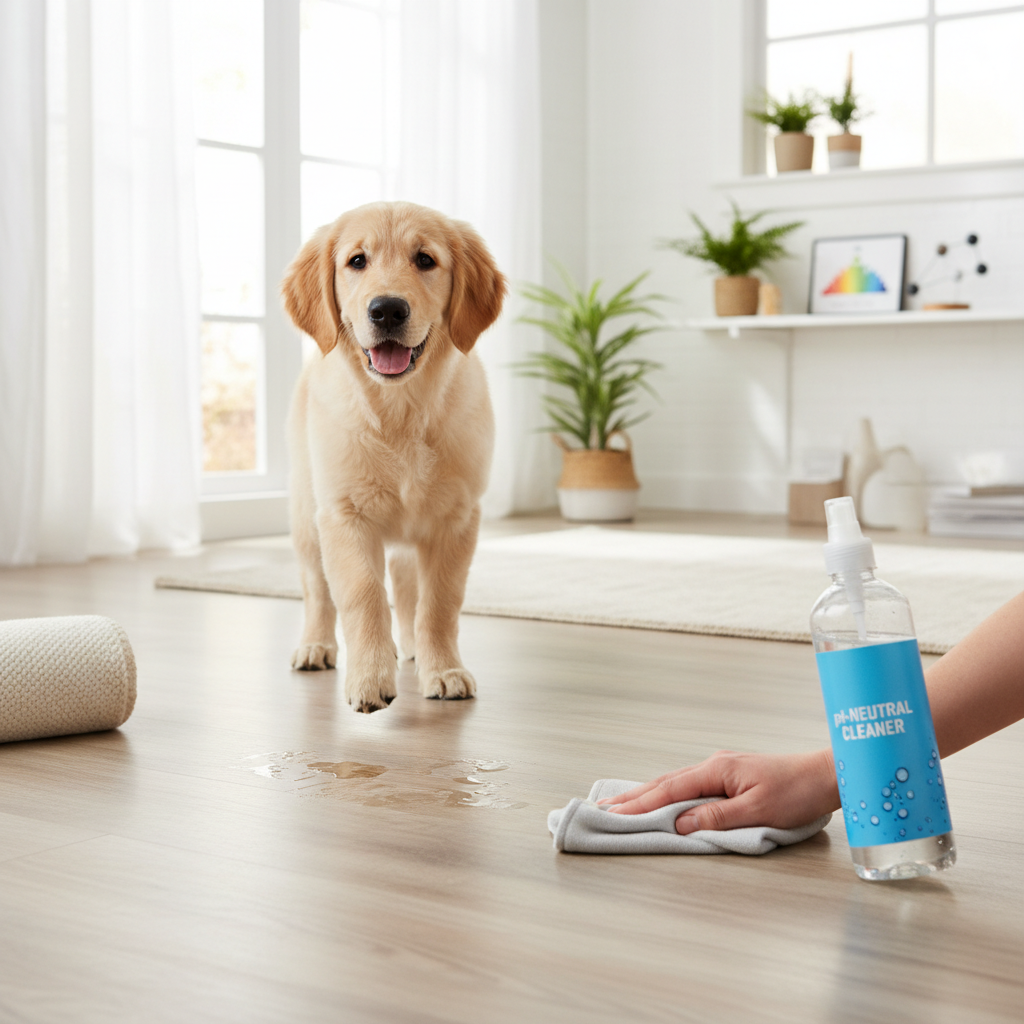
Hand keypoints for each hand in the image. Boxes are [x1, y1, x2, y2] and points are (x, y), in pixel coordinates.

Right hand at [599, 749, 839, 833]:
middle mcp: (713, 765)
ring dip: (646, 795)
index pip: (669, 789)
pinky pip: (688, 785)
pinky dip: (666, 794)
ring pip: (674, 783)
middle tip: (602, 808)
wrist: (826, 775)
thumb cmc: (798, 792)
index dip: (640, 804)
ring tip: (620, 805)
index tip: (613, 813)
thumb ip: (717, 818)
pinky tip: (658, 799)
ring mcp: (720, 769)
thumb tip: (680, 824)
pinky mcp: (728, 776)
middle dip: (632, 797)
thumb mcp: (758, 810)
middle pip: (664, 782)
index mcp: (716, 770)